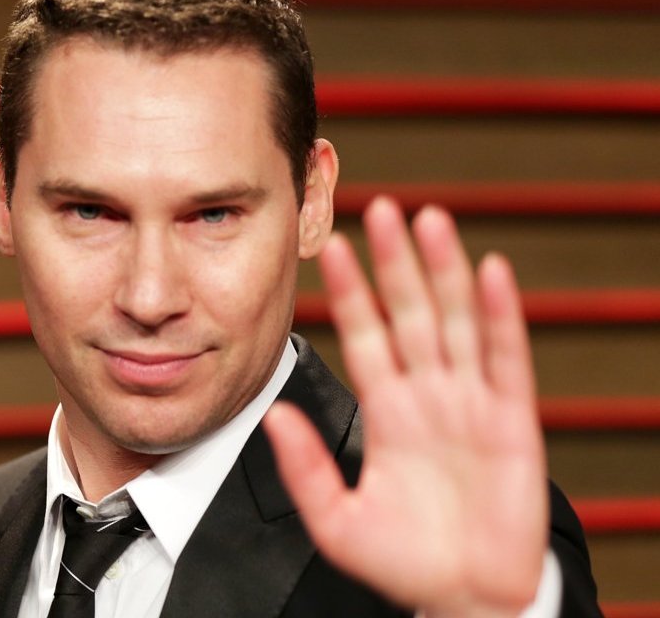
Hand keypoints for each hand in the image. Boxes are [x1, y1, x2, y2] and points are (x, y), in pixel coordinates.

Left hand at [264, 196, 547, 616]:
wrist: (463, 600)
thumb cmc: (405, 563)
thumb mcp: (336, 520)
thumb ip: (305, 467)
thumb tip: (273, 418)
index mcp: (386, 411)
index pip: (364, 335)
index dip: (349, 292)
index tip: (327, 247)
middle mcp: (427, 395)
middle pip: (409, 313)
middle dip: (394, 262)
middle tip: (379, 207)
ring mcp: (470, 403)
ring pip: (454, 321)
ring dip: (443, 270)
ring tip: (428, 219)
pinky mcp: (512, 421)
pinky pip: (505, 359)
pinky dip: (499, 315)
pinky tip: (490, 271)